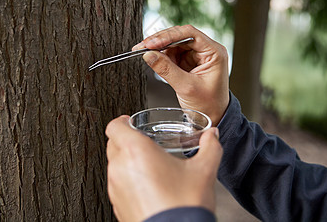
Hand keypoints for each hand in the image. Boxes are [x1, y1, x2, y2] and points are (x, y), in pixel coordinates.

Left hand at [106, 115, 222, 221]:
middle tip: (142, 143)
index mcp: (135, 150)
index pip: (114, 126)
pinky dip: (127, 180)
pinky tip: (146, 187)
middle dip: (125, 140)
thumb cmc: (184, 204)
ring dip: (126, 161)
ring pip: (114, 165)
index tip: (129, 122)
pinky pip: (117, 184)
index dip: (121, 121)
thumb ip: (210, 147)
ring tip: (147, 166)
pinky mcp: (116, 204)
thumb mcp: (204, 171)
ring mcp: (115, 187)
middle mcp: (120, 166)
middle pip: (113, 144)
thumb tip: (213, 135)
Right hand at [133, 25, 228, 125]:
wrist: (213, 117)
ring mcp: (196, 56)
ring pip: (173, 43)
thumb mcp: (186, 87)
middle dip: (160, 41)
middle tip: (143, 46)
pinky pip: (171, 53)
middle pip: (180, 36)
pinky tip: (153, 59)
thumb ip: (167, 70)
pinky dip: (160, 55)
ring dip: (158, 47)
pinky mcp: (187, 62)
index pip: (190, 34)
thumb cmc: (209, 104)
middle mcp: (206, 50)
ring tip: (144, 53)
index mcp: (214, 52)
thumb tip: (149, 55)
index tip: (152, 43)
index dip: (169, 35)